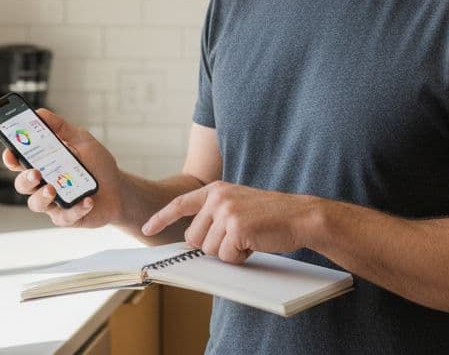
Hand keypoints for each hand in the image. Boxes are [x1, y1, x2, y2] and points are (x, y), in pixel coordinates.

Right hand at [2, 108, 123, 228]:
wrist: (119, 189)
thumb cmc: (97, 165)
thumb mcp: (82, 140)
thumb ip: (61, 128)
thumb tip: (40, 113)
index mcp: (43, 164)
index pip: (19, 162)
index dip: (11, 158)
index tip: (11, 153)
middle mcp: (43, 184)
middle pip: (22, 184)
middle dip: (25, 178)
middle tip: (35, 172)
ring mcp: (54, 202)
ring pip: (36, 204)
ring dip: (42, 197)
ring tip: (53, 189)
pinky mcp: (67, 218)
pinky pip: (64, 217)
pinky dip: (76, 209)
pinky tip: (87, 200)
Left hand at [140, 181, 318, 263]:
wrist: (300, 216)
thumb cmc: (271, 216)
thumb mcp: (238, 205)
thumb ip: (215, 215)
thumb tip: (194, 241)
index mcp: (216, 190)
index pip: (181, 203)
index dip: (162, 218)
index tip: (147, 229)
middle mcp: (217, 198)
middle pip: (194, 238)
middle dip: (212, 246)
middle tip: (236, 239)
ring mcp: (226, 212)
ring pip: (209, 250)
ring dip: (229, 253)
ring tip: (249, 238)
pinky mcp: (236, 228)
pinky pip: (226, 256)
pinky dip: (240, 258)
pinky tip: (255, 243)